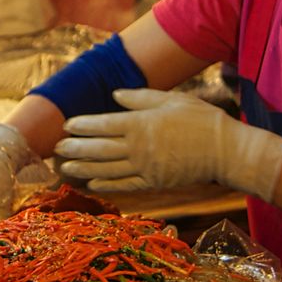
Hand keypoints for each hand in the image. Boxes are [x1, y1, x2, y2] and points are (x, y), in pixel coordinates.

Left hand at [55, 88, 281, 200]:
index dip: (82, 126)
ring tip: (65, 168)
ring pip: (106, 169)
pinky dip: (106, 184)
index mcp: (140, 124)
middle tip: (56, 150)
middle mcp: (138, 148)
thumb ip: (139, 98)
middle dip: (75, 149)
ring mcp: (145, 168)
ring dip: (83, 169)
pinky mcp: (153, 183)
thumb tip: (114, 96)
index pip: (103, 124)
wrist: (224, 151)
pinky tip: (92, 183)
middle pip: (99, 149)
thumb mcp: (170, 100)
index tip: (66, 125)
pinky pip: (124, 185)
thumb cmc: (199, 119)